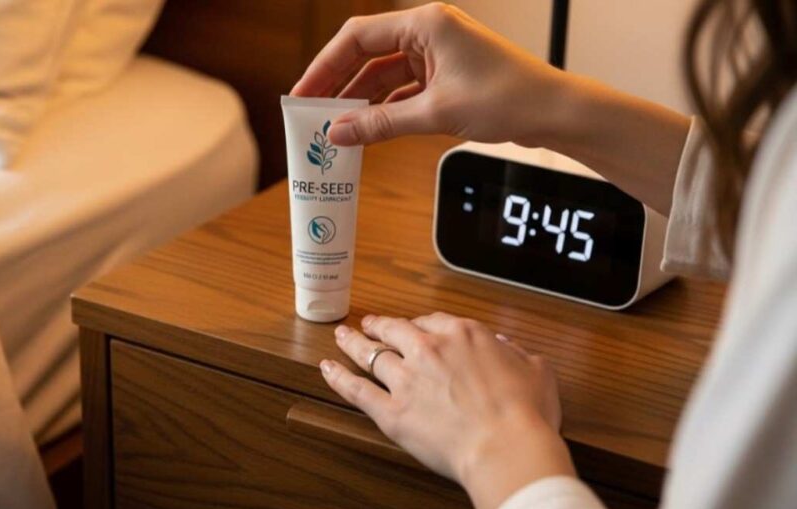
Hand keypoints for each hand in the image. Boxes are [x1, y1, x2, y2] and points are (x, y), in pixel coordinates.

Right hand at [290, 3, 563, 146]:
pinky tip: (367, 128)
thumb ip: (380, 123)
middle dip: (337, 84)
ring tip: (334, 126)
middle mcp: (429, 32)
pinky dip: (384, 108)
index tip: (303, 94)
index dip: (325, 67)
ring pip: (383, 75)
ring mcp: (438, 54)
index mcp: (425, 24)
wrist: (555, 113)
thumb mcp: (435, 114)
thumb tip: (339, 133)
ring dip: (360, 100)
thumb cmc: (509, 98)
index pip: (357, 38)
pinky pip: (402, 89)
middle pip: (366, 54)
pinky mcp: (446, 76)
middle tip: (311, 112)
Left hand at [320, 313, 575, 508]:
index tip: (414, 326)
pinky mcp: (391, 411)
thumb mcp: (537, 371)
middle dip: (380, 325)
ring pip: (370, 354)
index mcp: (463, 336)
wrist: (506, 447)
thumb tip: (507, 348)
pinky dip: (338, 377)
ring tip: (341, 336)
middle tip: (369, 323)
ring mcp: (406, 380)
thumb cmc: (526, 414)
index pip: (433, 321)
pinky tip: (327, 369)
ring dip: (353, 343)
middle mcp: (429, 350)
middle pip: (395, 330)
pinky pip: (356, 389)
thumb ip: (518, 354)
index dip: (420, 324)